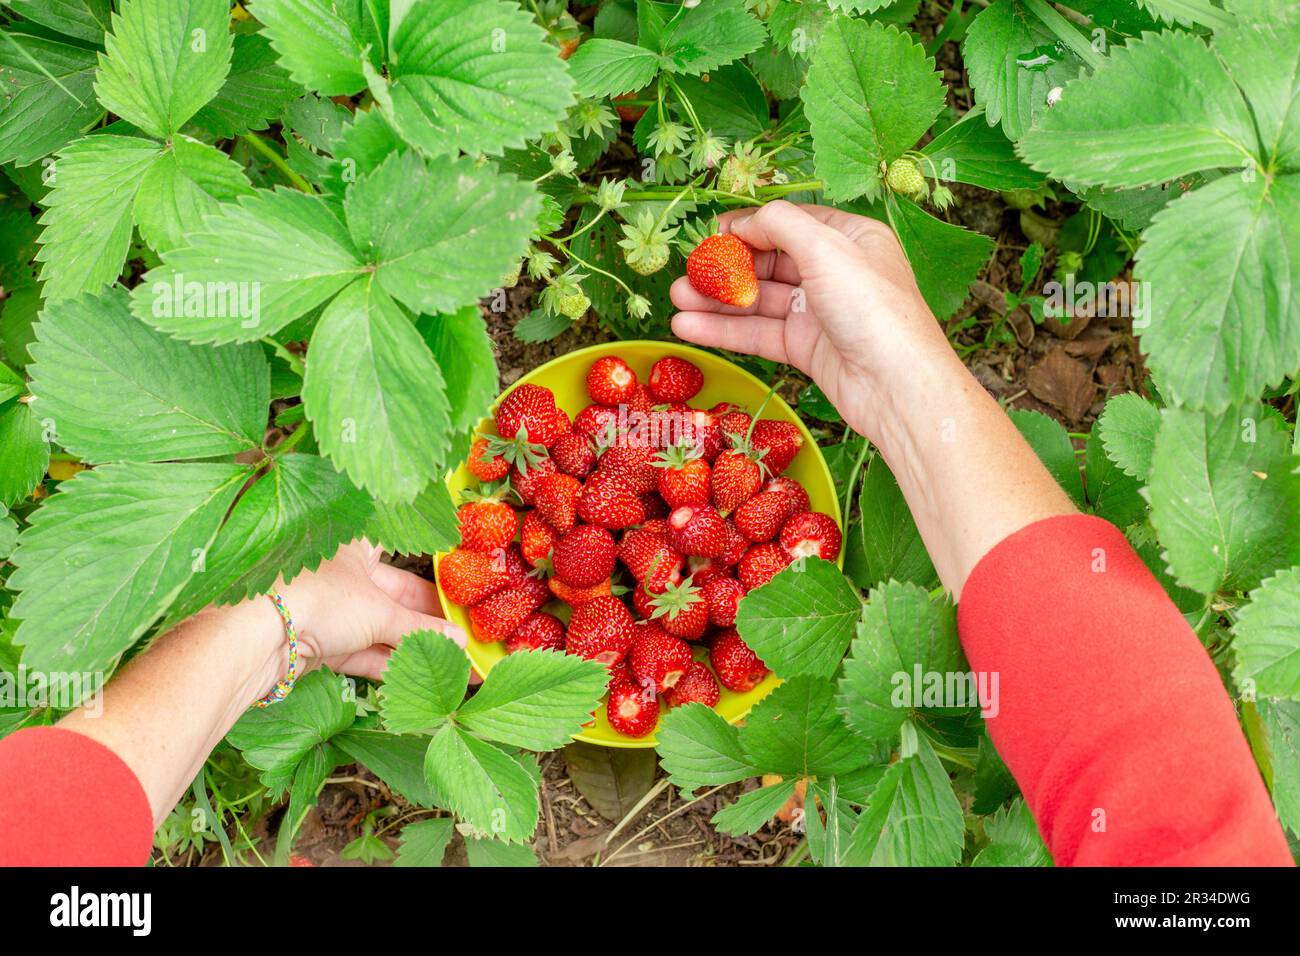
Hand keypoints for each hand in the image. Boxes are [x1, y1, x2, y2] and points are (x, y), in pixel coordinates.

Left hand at [273, 540, 464, 680]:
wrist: (256, 639)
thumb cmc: (318, 598)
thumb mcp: (380, 612)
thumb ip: (421, 629)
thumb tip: (459, 642)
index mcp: (355, 544)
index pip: (403, 553)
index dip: (432, 576)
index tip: (463, 595)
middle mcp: (341, 572)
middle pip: (395, 597)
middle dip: (429, 622)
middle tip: (466, 641)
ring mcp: (329, 609)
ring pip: (380, 627)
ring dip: (413, 647)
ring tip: (452, 665)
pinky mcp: (319, 643)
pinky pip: (363, 650)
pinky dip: (390, 662)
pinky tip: (422, 676)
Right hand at [670, 201, 962, 448]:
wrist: (896, 387)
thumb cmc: (872, 308)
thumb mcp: (827, 248)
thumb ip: (781, 224)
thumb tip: (745, 219)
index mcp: (851, 239)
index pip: (791, 223)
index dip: (750, 226)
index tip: (711, 234)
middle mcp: (835, 273)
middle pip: (770, 263)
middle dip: (726, 268)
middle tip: (686, 272)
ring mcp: (819, 313)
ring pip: (759, 301)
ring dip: (717, 301)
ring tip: (676, 299)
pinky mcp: (807, 350)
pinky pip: (759, 334)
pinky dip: (724, 330)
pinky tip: (688, 327)